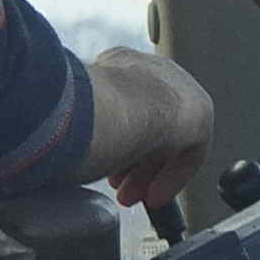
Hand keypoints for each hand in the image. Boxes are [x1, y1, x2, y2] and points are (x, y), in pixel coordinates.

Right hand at [87, 47, 214, 209]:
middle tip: (120, 188)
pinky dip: (171, 175)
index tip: (106, 165)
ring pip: (166, 141)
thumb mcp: (76, 113)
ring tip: (135, 197)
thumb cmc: (88, 107)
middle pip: (147, 126)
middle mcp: (152, 71)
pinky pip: (188, 150)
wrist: (121, 104)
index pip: (124, 104)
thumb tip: (60, 141)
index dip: (115, 140)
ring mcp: (179, 90)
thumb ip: (79, 121)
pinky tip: (155, 196)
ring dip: (149, 173)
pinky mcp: (199, 114)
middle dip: (132, 164)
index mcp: (121, 62)